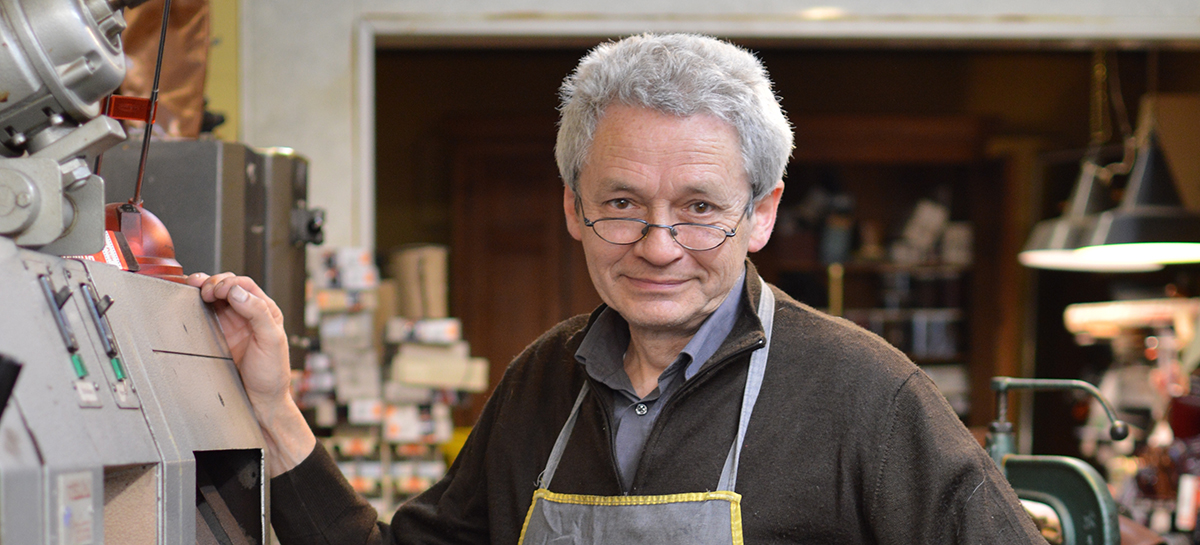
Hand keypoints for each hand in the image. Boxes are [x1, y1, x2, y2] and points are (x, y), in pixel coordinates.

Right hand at [187, 272, 289, 404]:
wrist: (260, 401)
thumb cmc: (272, 374)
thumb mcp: (272, 341)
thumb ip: (259, 313)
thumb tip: (238, 292)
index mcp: (265, 311)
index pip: (245, 285)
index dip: (230, 282)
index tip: (219, 290)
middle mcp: (248, 314)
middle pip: (228, 286)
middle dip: (214, 282)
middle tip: (205, 291)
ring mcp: (231, 325)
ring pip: (215, 297)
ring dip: (203, 289)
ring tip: (194, 289)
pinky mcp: (217, 336)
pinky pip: (205, 314)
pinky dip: (196, 303)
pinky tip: (191, 300)